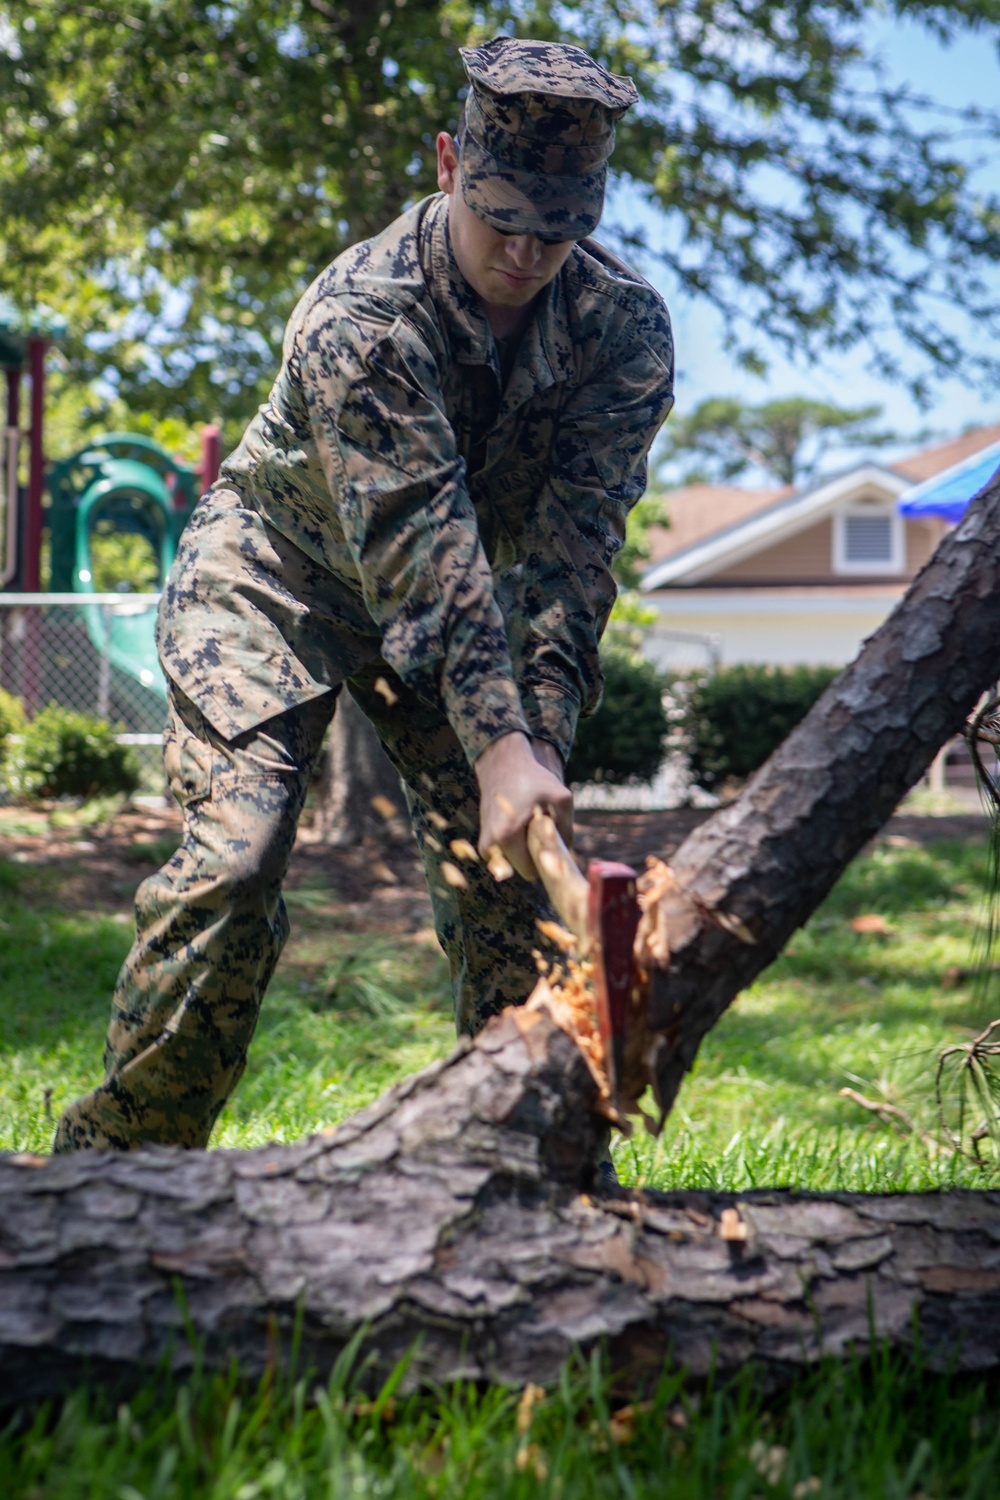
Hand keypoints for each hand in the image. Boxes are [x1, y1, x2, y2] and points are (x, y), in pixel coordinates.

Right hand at [475, 732, 573, 880]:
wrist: (502, 763)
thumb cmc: (532, 779)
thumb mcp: (560, 798)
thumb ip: (567, 829)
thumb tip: (565, 852)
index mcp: (506, 835)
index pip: (530, 872)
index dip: (544, 861)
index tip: (551, 844)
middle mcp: (490, 844)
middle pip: (522, 869)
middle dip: (535, 856)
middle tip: (542, 832)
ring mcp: (484, 844)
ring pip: (514, 863)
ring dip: (525, 850)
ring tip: (529, 825)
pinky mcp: (483, 841)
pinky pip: (506, 855)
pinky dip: (515, 846)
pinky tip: (520, 826)